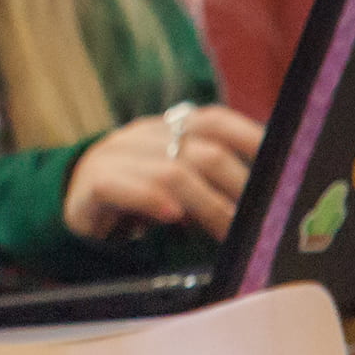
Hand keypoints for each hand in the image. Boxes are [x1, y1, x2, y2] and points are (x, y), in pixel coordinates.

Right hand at [62, 102, 262, 240]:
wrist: (70, 203)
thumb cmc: (137, 197)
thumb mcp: (177, 179)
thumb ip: (211, 179)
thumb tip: (268, 194)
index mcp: (168, 128)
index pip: (216, 121)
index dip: (252, 140)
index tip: (284, 168)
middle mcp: (143, 136)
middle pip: (203, 152)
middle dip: (239, 189)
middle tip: (262, 221)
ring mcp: (114, 157)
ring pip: (171, 172)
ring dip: (208, 205)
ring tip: (230, 233)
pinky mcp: (90, 185)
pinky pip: (122, 187)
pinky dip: (151, 200)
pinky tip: (173, 217)